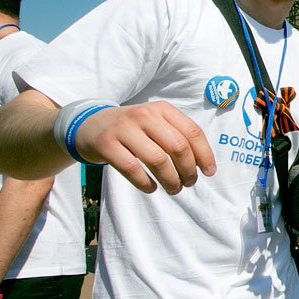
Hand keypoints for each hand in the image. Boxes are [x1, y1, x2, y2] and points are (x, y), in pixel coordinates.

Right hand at [74, 102, 215, 194]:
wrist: (89, 125)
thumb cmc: (133, 129)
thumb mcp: (155, 123)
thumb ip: (177, 136)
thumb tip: (203, 165)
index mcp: (162, 109)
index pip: (192, 132)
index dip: (204, 155)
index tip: (209, 172)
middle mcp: (145, 115)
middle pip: (178, 147)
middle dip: (188, 171)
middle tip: (188, 183)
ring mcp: (124, 128)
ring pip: (158, 160)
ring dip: (171, 180)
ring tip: (174, 189)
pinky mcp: (107, 144)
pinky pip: (132, 169)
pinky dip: (146, 183)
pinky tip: (152, 188)